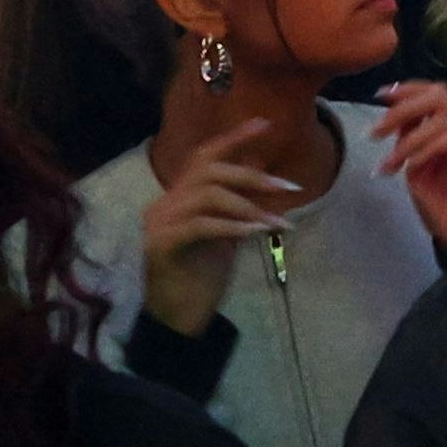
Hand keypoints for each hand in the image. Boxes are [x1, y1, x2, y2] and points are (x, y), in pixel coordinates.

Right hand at [138, 115, 303, 336]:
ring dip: (249, 205)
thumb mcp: (226, 235)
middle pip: (208, 171)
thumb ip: (238, 204)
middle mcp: (163, 204)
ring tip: (276, 221)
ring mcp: (159, 224)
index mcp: (177, 198)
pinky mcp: (161, 246)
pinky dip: (234, 226)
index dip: (233, 138)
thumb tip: (265, 172)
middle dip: (252, 175)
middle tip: (287, 187)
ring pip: (208, 195)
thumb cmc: (201, 278)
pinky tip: (258, 232)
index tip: (264, 124)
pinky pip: (202, 225)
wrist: (177, 321)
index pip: (204, 157)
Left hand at [373, 81, 446, 254]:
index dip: (407, 90)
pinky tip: (414, 164)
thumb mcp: (417, 168)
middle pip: (439, 96)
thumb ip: (410, 140)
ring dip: (412, 138)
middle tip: (376, 132)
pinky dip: (432, 147)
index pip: (435, 94)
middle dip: (403, 108)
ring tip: (392, 161)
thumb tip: (394, 116)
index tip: (379, 96)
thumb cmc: (445, 208)